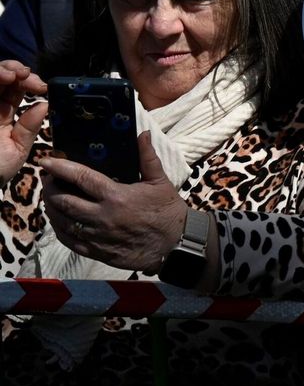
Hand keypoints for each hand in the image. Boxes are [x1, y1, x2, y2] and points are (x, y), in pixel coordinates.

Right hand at [0, 60, 46, 183]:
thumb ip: (29, 128)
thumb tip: (46, 104)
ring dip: (0, 70)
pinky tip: (1, 79)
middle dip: (14, 69)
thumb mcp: (16, 150)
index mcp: (4, 113)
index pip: (16, 87)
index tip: (42, 86)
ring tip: (11, 75)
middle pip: (1, 76)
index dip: (29, 81)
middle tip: (24, 74)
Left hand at [41, 132, 188, 272]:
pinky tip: (58, 219)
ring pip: (61, 221)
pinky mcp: (95, 251)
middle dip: (50, 188)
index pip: (81, 178)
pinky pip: (68, 239)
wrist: (174, 245)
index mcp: (117, 196)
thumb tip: (143, 133)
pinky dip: (58, 227)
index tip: (46, 161)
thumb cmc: (167, 211)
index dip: (60, 168)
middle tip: (47, 179)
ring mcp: (96, 236)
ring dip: (51, 207)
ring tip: (50, 197)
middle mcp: (102, 216)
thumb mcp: (160, 181)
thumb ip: (148, 157)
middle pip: (63, 201)